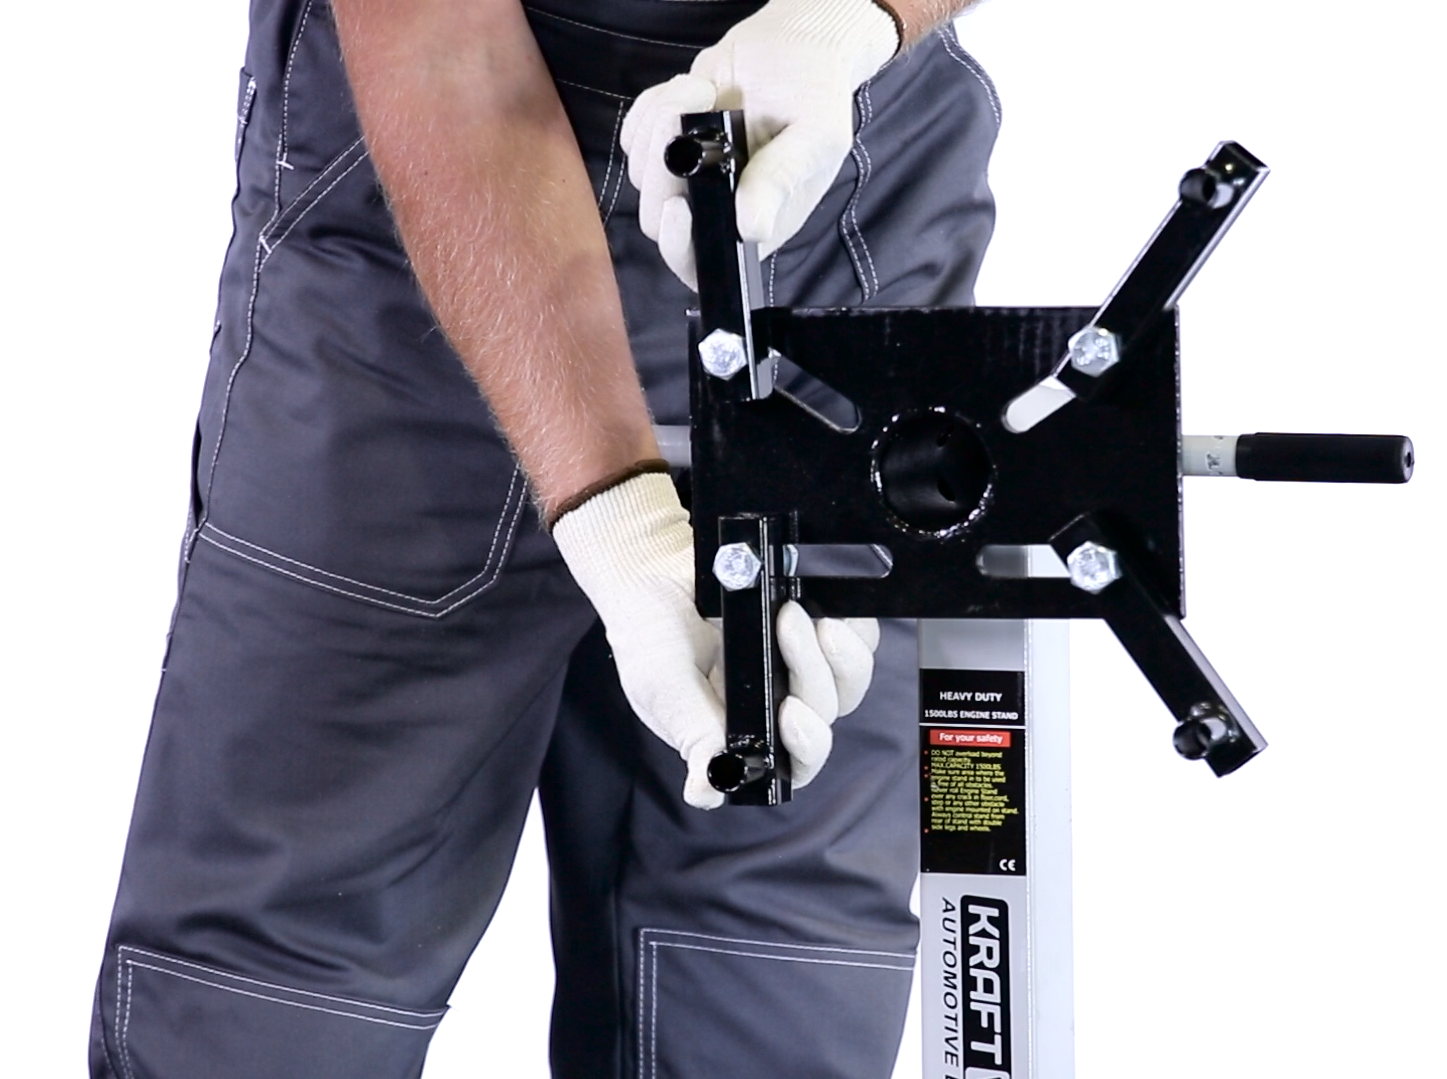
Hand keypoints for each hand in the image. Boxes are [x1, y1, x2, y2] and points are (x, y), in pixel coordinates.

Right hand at [551, 471, 878, 806]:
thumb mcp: (664, 690)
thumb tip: (707, 793)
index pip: (794, 762)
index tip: (790, 714)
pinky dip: (849, 624)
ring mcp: (803, 666)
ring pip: (850, 677)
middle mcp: (779, 706)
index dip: (805, 747)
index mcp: (743, 736)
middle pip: (827, 711)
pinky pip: (858, 635)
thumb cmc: (650, 635)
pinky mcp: (818, 625)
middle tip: (785, 627)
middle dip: (812, 675)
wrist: (652, 568)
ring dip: (835, 650)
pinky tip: (815, 604)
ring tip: (792, 613)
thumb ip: (694, 737)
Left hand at [620, 0, 898, 289]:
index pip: (702, 263)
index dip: (681, 248)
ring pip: (642, 174)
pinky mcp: (663, 142)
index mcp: (754, 222)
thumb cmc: (815, 96)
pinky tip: (693, 89)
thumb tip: (752, 228)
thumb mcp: (814, 137)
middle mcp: (715, 206)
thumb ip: (781, 180)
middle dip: (663, 171)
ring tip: (705, 91)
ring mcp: (685, 176)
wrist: (795, 45)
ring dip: (661, 124)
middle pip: (659, 220)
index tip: (680, 207)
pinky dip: (652, 107)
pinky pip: (633, 137)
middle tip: (687, 119)